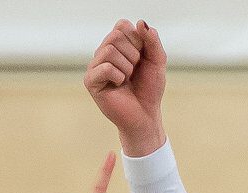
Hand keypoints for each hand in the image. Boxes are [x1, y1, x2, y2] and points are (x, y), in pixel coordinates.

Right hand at [84, 18, 166, 155]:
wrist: (145, 115)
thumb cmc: (149, 89)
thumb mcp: (157, 60)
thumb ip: (152, 39)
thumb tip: (140, 22)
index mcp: (117, 44)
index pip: (122, 25)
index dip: (137, 40)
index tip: (141, 58)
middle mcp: (103, 52)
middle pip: (115, 36)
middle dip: (132, 54)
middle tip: (133, 71)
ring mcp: (95, 66)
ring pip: (110, 50)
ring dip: (126, 66)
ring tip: (127, 79)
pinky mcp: (91, 81)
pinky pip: (105, 67)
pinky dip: (118, 76)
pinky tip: (119, 85)